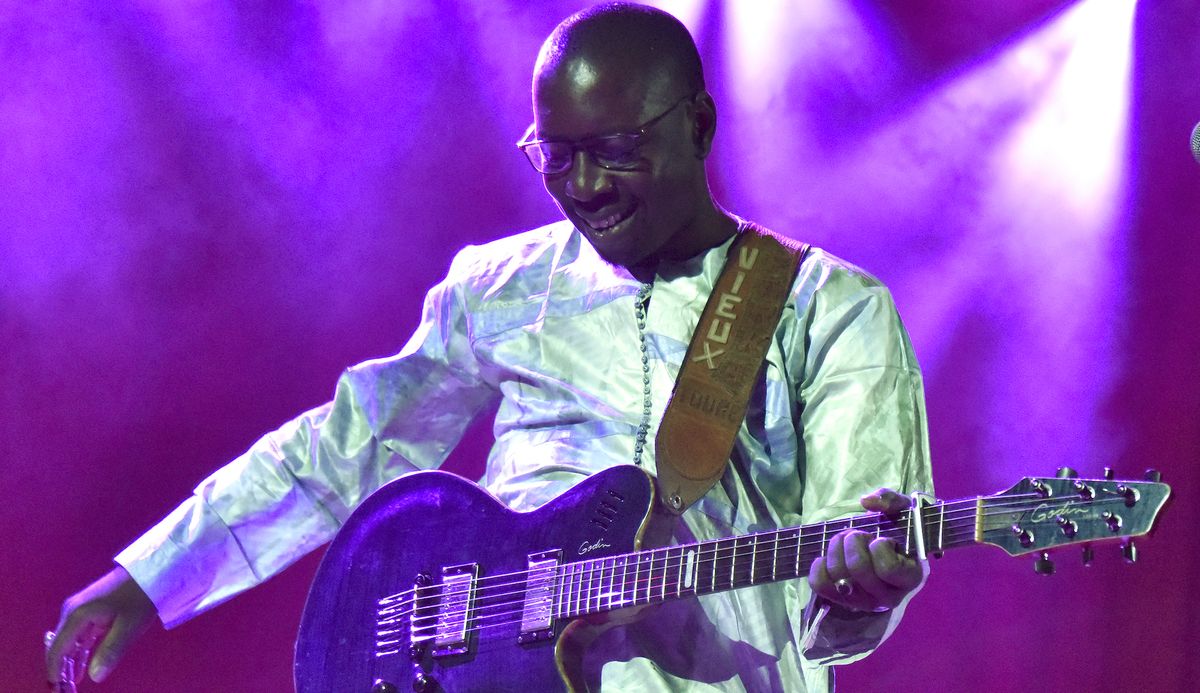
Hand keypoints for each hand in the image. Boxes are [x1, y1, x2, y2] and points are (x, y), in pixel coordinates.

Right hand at [46, 566, 157, 690]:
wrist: (152, 571)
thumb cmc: (140, 596)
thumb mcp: (128, 626)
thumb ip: (110, 652)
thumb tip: (95, 677)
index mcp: (77, 614)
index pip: (58, 648)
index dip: (55, 670)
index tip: (56, 689)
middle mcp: (73, 611)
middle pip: (60, 645)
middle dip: (60, 668)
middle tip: (64, 689)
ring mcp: (81, 610)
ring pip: (70, 642)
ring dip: (70, 662)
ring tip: (71, 684)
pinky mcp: (91, 610)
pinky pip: (80, 636)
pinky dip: (79, 652)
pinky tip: (81, 669)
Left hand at [807, 488, 925, 612]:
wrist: (883, 554)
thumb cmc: (896, 533)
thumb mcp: (902, 512)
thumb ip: (890, 500)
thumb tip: (867, 501)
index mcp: (910, 577)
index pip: (888, 567)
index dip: (879, 546)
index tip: (881, 539)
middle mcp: (889, 597)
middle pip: (858, 567)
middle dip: (852, 541)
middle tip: (857, 535)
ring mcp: (864, 602)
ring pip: (838, 573)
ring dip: (836, 547)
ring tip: (845, 543)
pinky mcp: (841, 601)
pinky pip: (819, 583)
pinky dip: (819, 565)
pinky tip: (830, 557)